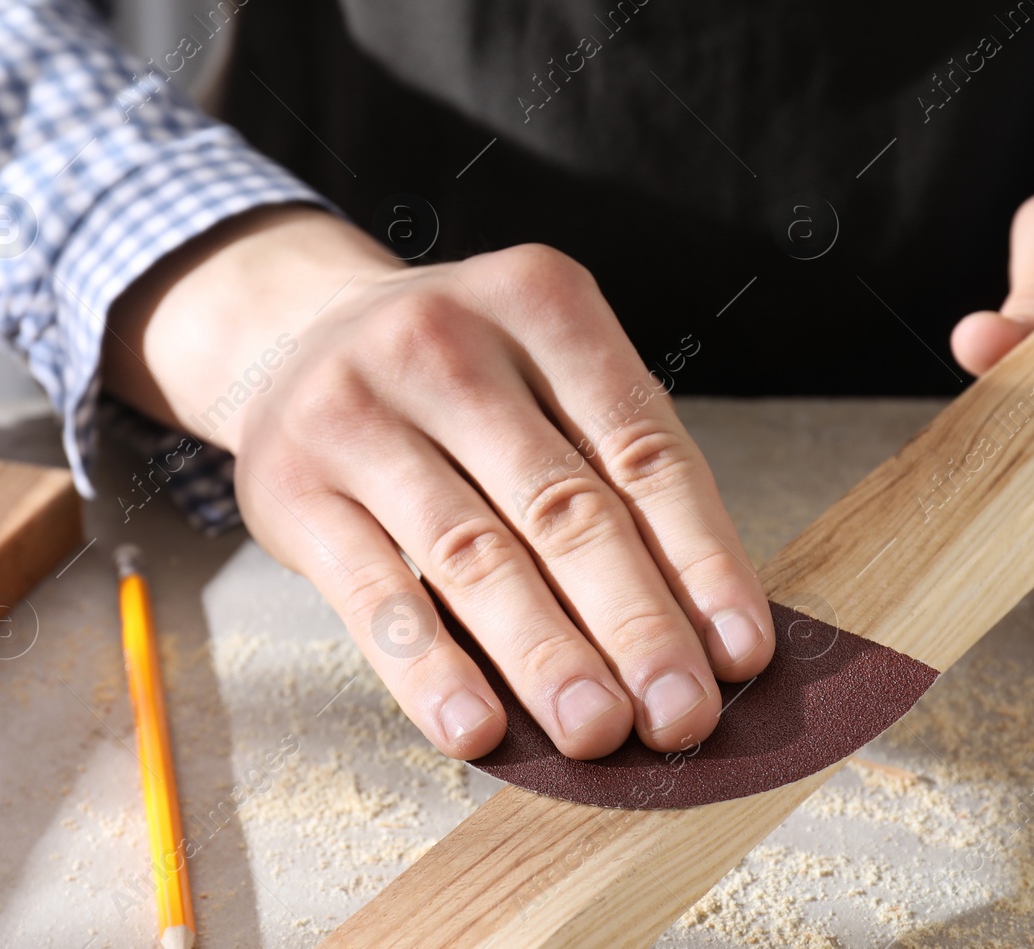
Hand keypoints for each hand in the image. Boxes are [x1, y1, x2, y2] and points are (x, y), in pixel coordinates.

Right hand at [105, 207, 773, 759]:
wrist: (291, 335)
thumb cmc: (458, 382)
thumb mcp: (543, 379)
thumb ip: (613, 475)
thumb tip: (705, 631)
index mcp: (540, 302)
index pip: (642, 446)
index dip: (701, 557)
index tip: (743, 653)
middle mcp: (446, 343)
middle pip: (564, 505)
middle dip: (635, 623)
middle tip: (681, 715)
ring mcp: (358, 410)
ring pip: (474, 555)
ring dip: (545, 656)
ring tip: (597, 732)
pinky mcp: (291, 486)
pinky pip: (373, 592)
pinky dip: (429, 668)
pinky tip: (474, 728)